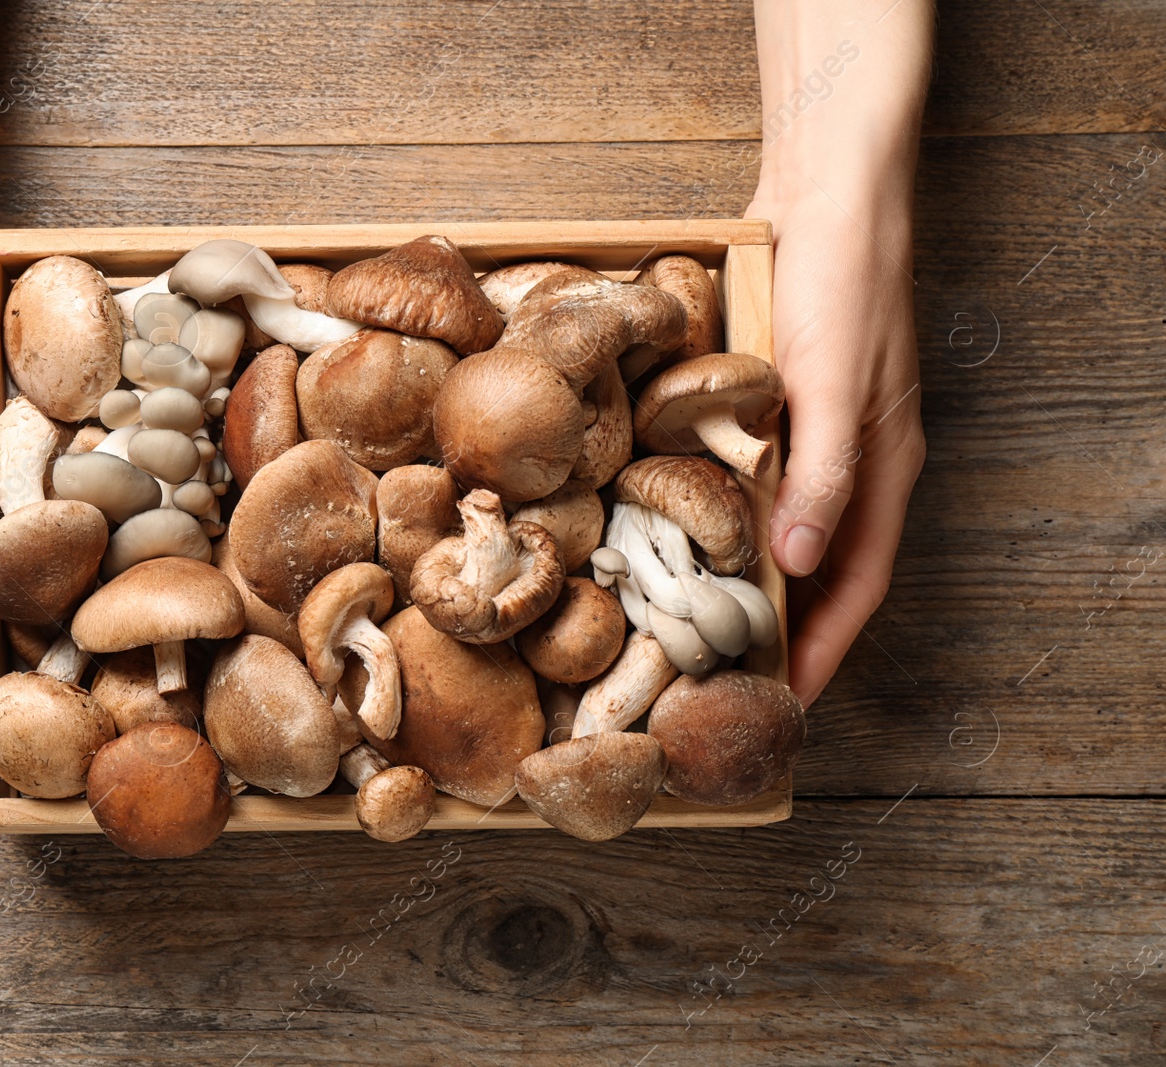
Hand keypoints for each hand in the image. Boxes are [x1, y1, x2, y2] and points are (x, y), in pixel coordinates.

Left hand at [746, 188, 925, 706]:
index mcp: (882, 470)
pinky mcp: (779, 405)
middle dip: (781, 630)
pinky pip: (755, 482)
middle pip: (819, 571)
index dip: (819, 651)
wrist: (828, 192)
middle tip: (723, 679)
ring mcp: (816, 435)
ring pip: (783, 530)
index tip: (778, 705)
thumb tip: (801, 562)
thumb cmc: (841, 282)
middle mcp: (852, 463)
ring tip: (695, 623)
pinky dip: (726, 517)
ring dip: (748, 579)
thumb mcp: (831, 384)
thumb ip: (822, 474)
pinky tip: (681, 531)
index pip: (854, 589)